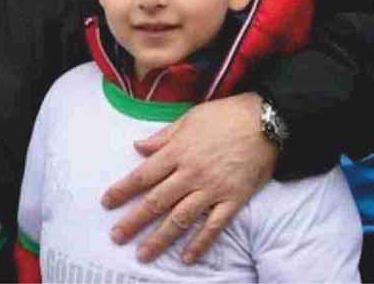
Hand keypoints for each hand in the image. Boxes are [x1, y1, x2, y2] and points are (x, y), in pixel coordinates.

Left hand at [102, 92, 276, 263]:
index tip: (107, 203)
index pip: (143, 175)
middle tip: (116, 236)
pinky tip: (187, 258)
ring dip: (160, 238)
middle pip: (156, 201)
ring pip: (180, 218)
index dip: (123, 190)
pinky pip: (214, 226)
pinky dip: (200, 243)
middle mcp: (191, 173)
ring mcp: (212, 188)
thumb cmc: (226, 115)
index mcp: (178, 151)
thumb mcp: (189, 118)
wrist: (267, 121)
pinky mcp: (233, 199)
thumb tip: (138, 146)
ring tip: (143, 254)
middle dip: (134, 221)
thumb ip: (162, 137)